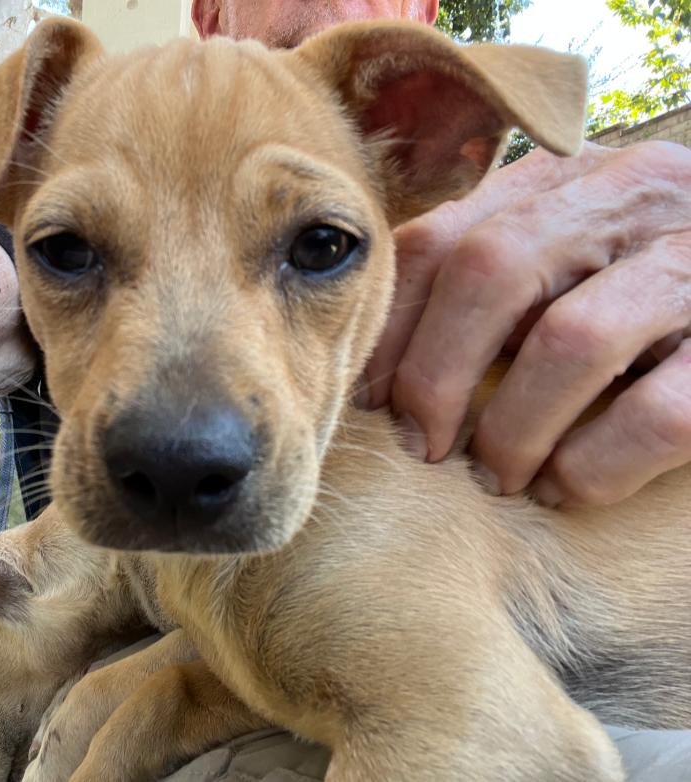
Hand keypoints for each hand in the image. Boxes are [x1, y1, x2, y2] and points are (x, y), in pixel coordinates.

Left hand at [365, 141, 690, 506]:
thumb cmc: (640, 288)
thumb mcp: (562, 257)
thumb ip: (485, 279)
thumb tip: (376, 367)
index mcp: (565, 181)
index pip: (441, 236)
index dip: (388, 326)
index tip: (369, 399)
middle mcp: (633, 198)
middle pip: (491, 271)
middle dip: (436, 374)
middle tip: (423, 447)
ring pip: (571, 342)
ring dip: (513, 429)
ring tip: (499, 477)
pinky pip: (657, 413)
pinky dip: (594, 465)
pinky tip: (570, 488)